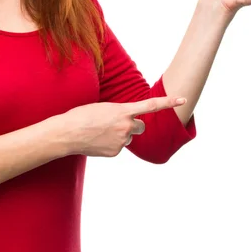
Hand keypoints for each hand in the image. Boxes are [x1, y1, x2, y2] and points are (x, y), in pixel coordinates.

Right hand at [60, 96, 185, 156]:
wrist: (67, 133)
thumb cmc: (81, 116)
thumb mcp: (103, 107)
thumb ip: (119, 113)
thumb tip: (126, 123)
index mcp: (123, 110)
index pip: (151, 105)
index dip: (169, 102)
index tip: (183, 99)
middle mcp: (126, 126)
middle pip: (141, 126)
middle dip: (133, 125)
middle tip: (117, 123)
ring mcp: (122, 141)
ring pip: (128, 137)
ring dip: (120, 134)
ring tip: (100, 132)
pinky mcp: (115, 152)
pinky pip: (118, 146)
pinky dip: (111, 144)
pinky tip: (97, 140)